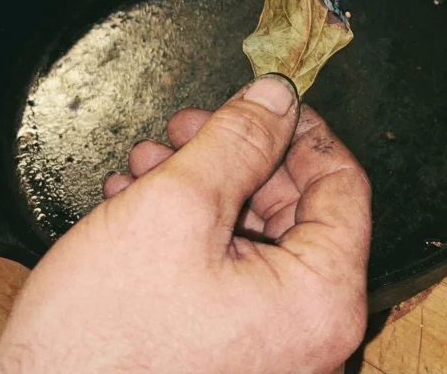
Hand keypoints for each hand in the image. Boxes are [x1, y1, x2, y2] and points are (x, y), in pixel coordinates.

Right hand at [0, 75, 371, 373]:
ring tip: (148, 167)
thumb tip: (276, 100)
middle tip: (188, 128)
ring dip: (202, 191)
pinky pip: (230, 279)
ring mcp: (270, 352)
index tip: (264, 102)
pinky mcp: (231, 357)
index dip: (300, 131)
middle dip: (235, 159)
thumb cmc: (102, 339)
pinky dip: (191, 236)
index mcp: (320, 302)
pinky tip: (139, 208)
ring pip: (254, 241)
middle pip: (296, 212)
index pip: (344, 187)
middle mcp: (309, 336)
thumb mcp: (175, 207)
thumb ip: (237, 141)